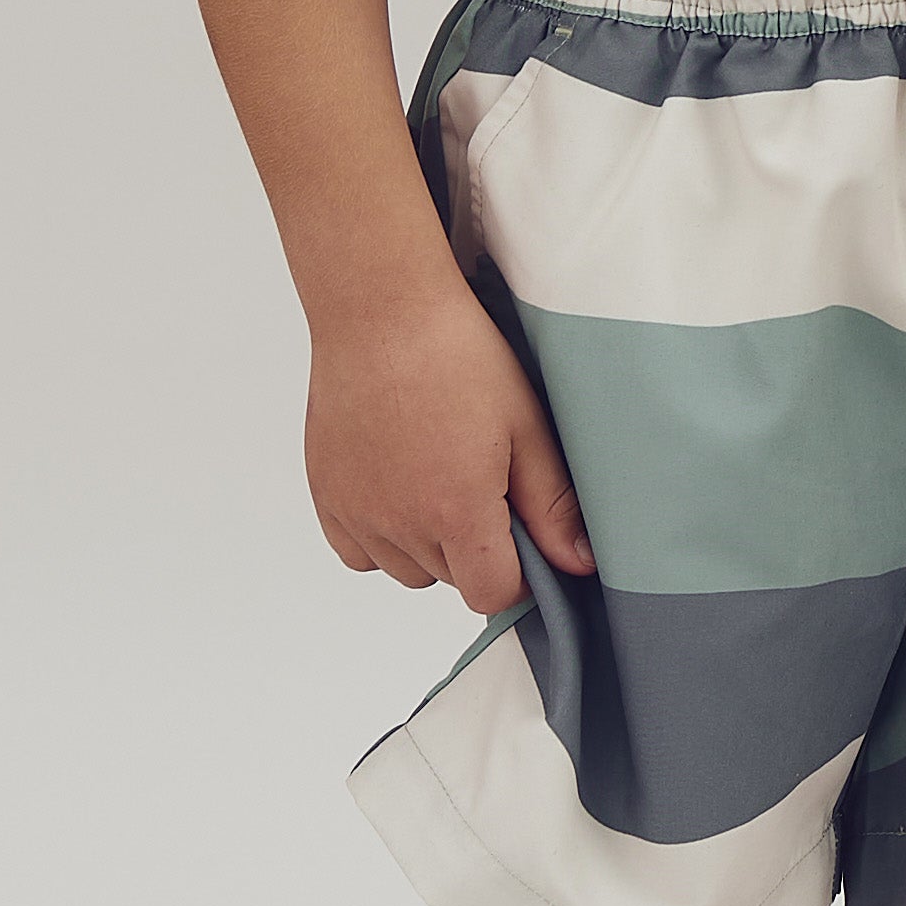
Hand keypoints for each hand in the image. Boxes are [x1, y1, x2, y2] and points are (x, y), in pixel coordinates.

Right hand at [305, 273, 596, 604]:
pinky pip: (358, 551)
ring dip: (428, 544)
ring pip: (404, 569)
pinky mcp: (326, 496)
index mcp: (456, 511)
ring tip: (440, 476)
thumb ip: (552, 505)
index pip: (491, 594)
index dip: (518, 574)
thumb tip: (579, 563)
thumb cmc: (458, 356)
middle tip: (484, 482)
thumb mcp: (526, 426)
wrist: (381, 312)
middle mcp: (399, 524)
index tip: (523, 534)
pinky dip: (381, 535)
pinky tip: (399, 485)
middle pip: (450, 579)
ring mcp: (355, 513)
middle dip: (476, 548)